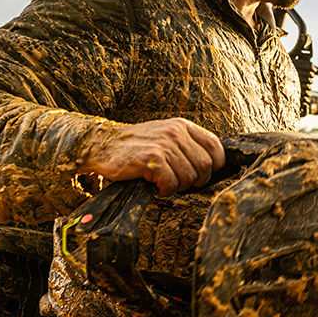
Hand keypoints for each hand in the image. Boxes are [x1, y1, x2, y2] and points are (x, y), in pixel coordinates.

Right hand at [84, 118, 225, 196]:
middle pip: (205, 166)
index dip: (215, 166)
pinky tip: (154, 186)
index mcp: (182, 126)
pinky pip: (171, 184)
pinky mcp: (151, 160)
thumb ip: (187, 144)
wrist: (102, 144)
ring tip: (163, 182)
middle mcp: (175, 133)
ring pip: (189, 178)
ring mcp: (163, 146)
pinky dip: (164, 191)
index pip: (215, 147)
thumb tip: (213, 166)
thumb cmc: (136, 145)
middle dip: (195, 181)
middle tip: (178, 182)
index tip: (203, 175)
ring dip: (177, 186)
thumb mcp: (165, 135)